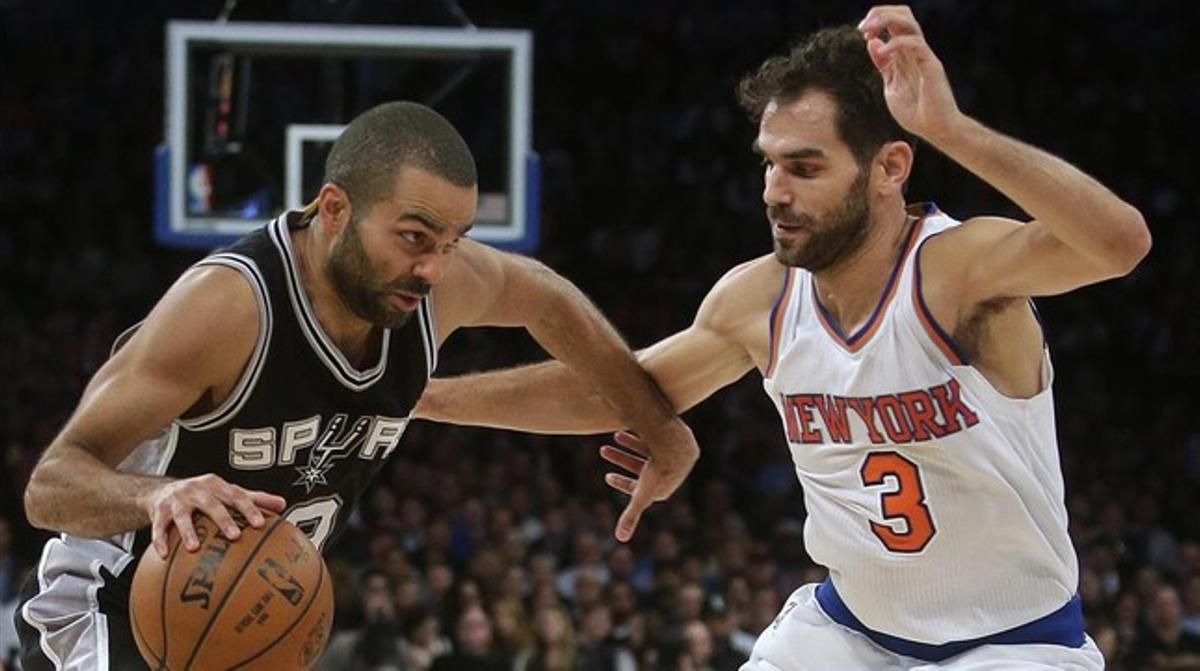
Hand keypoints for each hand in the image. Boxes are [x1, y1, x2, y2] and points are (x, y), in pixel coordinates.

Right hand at [140, 474, 286, 557]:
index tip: (260, 524)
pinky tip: (163, 555)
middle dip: (223, 519)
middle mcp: (197, 490)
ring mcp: (177, 500)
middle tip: (234, 536)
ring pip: (183, 515)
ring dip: (188, 531)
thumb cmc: (203, 495)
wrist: (163, 490)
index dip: (249, 508)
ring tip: (194, 548)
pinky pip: (158, 527)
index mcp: (217, 485)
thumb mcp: (227, 493)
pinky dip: (160, 540)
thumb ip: (254, 499)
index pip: (237, 495)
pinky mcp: (159, 511)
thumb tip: (282, 504)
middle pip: (212, 503)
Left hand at [601, 424, 698, 542]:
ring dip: (628, 444)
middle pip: (640, 467)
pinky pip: (656, 438)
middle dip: (620, 459)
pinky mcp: (677, 440)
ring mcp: (674, 456)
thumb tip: (621, 539)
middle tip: (602, 450)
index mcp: (662, 488)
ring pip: (646, 450)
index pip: (639, 489)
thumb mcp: (641, 495)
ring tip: (614, 435)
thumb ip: (631, 516)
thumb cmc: (657, 471)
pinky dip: (640, 435)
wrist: (674, 444)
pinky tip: (626, 428)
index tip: (606, 477)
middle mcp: (669, 473)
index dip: (621, 483)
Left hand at [858, 5, 961, 141]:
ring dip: (887, 20)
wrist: (935, 130)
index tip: (862, 31)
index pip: (895, 22)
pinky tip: (882, 52)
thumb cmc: (916, 112)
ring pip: (910, 23)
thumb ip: (883, 64)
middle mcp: (916, 51)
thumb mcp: (891, 85)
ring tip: (869, 31)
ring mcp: (924, 57)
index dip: (877, 19)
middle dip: (881, 13)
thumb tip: (871, 42)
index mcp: (906, 54)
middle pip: (904, 14)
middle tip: (863, 27)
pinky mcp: (931, 66)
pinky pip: (915, 44)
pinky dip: (895, 44)